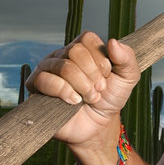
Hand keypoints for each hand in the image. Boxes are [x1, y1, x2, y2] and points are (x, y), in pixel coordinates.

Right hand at [25, 32, 141, 146]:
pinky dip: (64, 92)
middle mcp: (62, 55)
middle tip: (98, 89)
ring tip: (88, 98)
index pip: (87, 38)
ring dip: (82, 86)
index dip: (100, 59)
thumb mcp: (127, 78)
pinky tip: (73, 101)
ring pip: (63, 67)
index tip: (106, 75)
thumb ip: (127, 58)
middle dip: (92, 75)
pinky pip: (45, 80)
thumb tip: (112, 42)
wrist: (97, 125)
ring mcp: (47, 69)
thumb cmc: (109, 99)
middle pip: (75, 51)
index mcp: (82, 47)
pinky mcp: (36, 85)